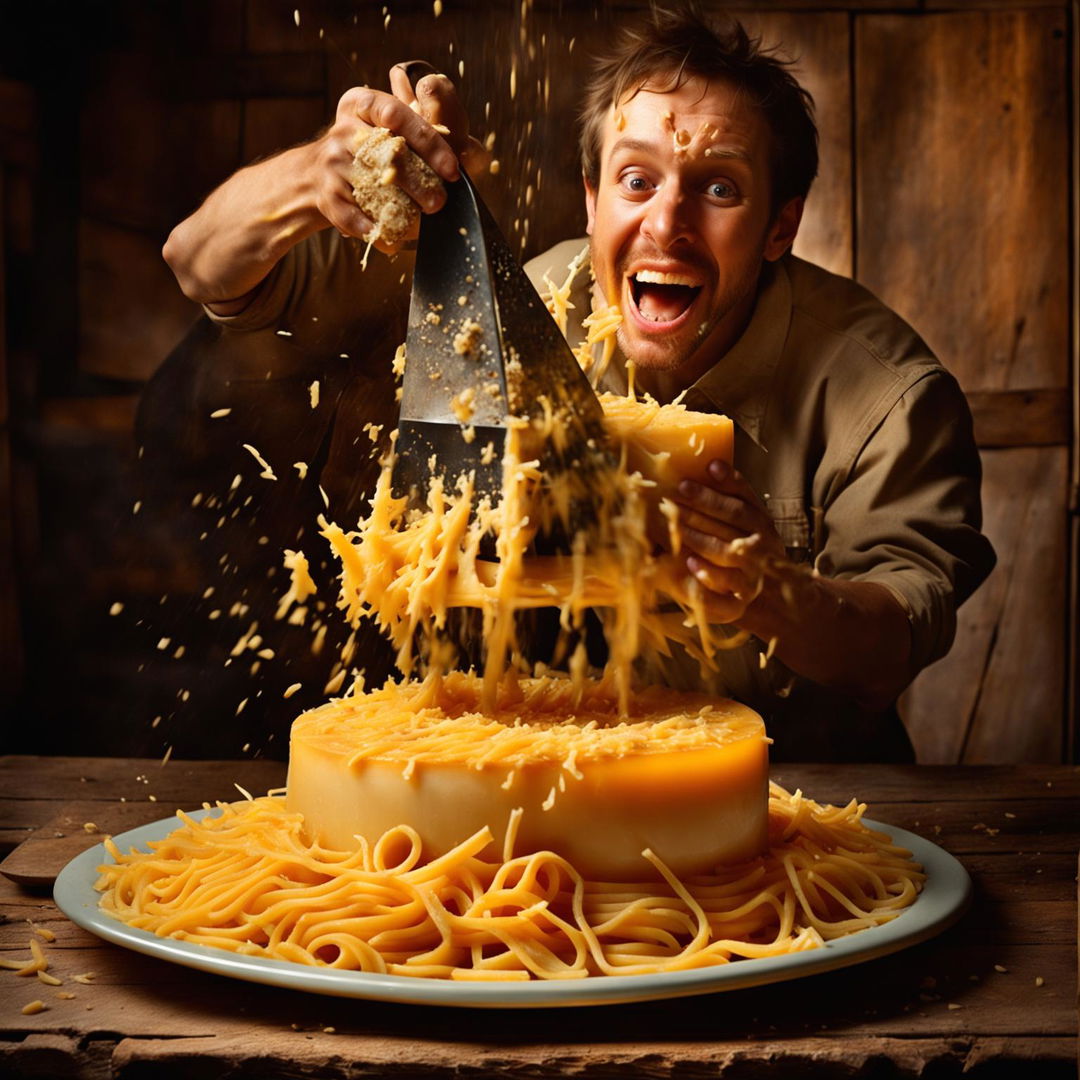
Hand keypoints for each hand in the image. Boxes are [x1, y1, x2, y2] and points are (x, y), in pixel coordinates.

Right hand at [309, 64, 480, 249]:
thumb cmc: (366, 154)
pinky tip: (392, 240)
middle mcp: (344, 129)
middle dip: (420, 182)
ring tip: (421, 225)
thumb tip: (474, 154)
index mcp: (362, 104)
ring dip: (402, 210)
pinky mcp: (325, 194)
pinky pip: (355, 217)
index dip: (429, 143)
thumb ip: (422, 133)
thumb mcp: (385, 132)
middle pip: (389, 155)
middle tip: (440, 203)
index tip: (452, 170)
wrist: (312, 177)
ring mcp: (331, 161)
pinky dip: (377, 231)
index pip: (398, 116)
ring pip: (375, 189)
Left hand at [675, 459, 786, 621]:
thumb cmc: (747, 550)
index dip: (730, 479)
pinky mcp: (746, 591)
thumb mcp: (745, 524)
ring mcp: (757, 566)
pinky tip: (689, 562)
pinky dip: (708, 573)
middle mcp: (763, 539)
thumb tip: (707, 466)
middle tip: (678, 491)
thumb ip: (729, 500)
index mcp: (761, 518)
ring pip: (729, 548)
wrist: (774, 594)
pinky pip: (727, 582)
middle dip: (706, 502)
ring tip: (676, 524)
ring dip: (700, 535)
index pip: (746, 495)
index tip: (710, 466)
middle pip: (735, 516)